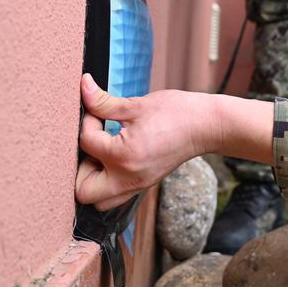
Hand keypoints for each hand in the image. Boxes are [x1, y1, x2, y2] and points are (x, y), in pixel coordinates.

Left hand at [74, 74, 215, 210]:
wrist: (207, 126)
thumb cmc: (177, 113)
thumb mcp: (137, 105)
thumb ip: (104, 102)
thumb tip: (82, 86)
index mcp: (123, 156)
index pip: (86, 143)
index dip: (87, 121)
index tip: (97, 110)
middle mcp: (128, 178)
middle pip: (82, 190)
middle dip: (80, 166)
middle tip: (93, 143)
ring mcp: (137, 185)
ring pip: (99, 200)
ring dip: (92, 179)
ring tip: (103, 154)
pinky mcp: (144, 185)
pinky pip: (115, 195)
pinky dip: (108, 182)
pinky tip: (116, 158)